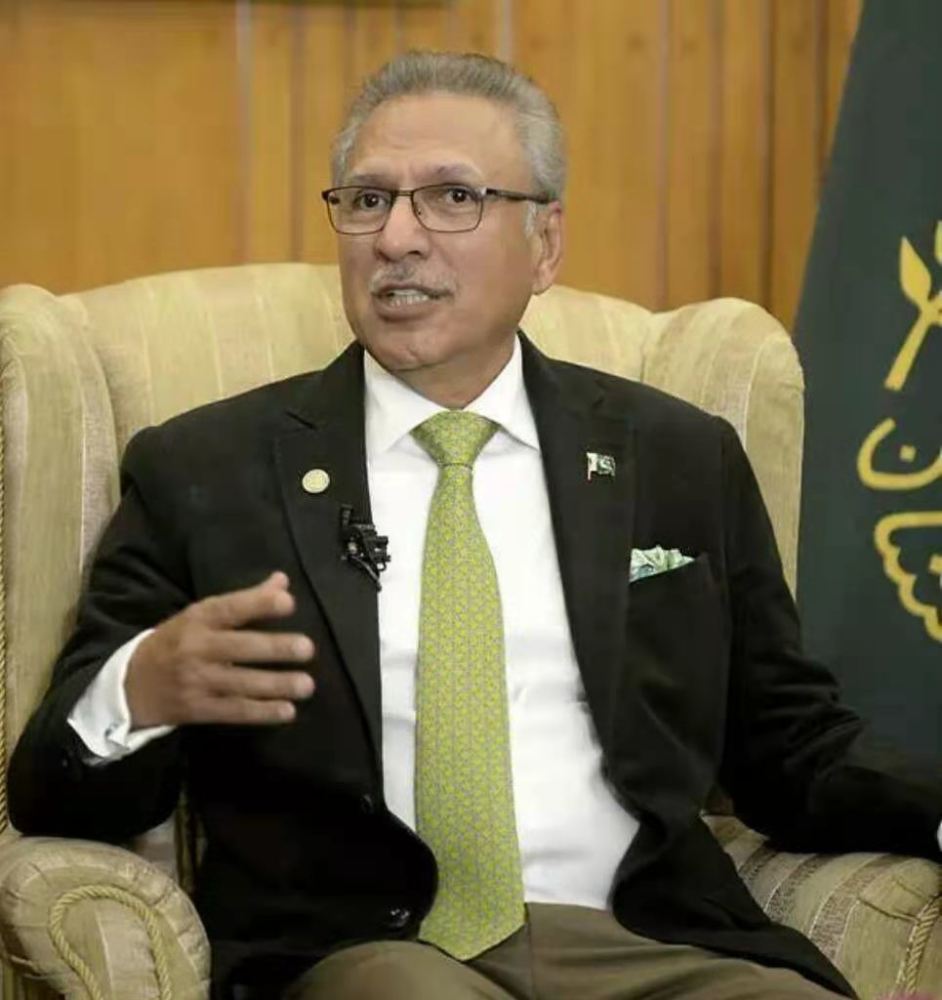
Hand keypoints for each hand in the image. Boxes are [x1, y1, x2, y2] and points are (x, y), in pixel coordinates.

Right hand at [125, 571, 315, 728]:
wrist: (129, 685)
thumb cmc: (176, 642)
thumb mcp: (201, 615)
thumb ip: (244, 601)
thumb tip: (283, 581)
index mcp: (197, 619)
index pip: (229, 609)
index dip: (258, 605)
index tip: (288, 603)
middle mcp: (196, 649)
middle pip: (239, 648)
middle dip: (275, 648)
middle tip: (308, 648)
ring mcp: (196, 681)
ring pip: (240, 683)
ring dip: (276, 685)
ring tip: (306, 685)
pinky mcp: (197, 710)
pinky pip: (234, 711)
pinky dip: (261, 712)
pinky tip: (288, 711)